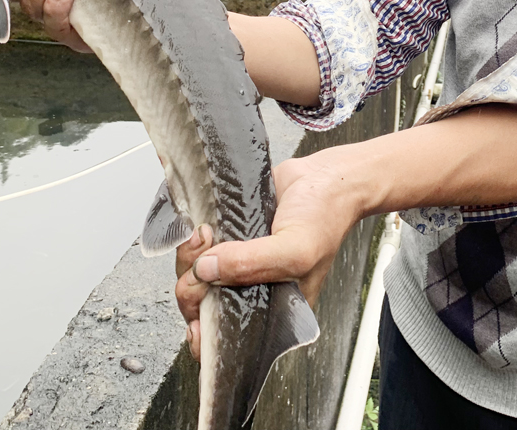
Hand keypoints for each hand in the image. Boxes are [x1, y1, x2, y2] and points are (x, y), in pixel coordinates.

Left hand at [173, 149, 364, 360]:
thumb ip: (253, 264)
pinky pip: (198, 249)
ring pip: (195, 277)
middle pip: (204, 305)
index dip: (209, 338)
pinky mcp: (228, 236)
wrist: (327, 177)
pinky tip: (202, 229)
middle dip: (193, 290)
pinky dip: (192, 242)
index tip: (197, 324)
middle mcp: (253, 287)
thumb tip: (206, 269)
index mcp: (274, 306)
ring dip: (189, 260)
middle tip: (201, 270)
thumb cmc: (325, 218)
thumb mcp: (297, 251)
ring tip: (205, 237)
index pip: (233, 336)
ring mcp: (239, 262)